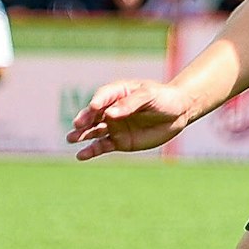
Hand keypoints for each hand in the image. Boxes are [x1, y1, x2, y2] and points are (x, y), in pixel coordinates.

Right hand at [67, 79, 195, 159]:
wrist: (177, 113)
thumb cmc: (163, 99)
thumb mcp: (149, 96)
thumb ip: (130, 104)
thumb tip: (110, 114)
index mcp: (117, 93)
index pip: (103, 96)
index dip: (98, 102)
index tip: (94, 107)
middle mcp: (111, 110)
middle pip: (93, 115)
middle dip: (85, 119)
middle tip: (78, 125)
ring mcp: (114, 126)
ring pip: (93, 131)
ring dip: (82, 135)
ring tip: (71, 138)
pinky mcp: (119, 141)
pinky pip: (102, 146)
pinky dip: (91, 151)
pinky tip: (81, 156)